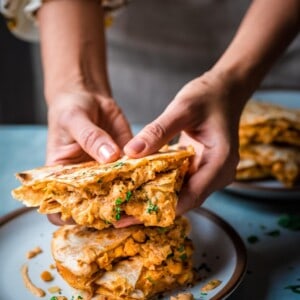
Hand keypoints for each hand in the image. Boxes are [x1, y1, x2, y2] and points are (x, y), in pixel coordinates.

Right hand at [46, 90, 132, 224]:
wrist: (89, 97)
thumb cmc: (71, 108)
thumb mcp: (75, 119)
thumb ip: (91, 138)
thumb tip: (110, 157)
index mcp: (63, 175)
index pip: (60, 206)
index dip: (69, 217)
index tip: (89, 218)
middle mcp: (84, 179)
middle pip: (93, 206)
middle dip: (107, 214)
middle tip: (125, 215)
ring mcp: (106, 173)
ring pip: (116, 193)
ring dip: (128, 200)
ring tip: (143, 204)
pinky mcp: (124, 163)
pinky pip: (133, 174)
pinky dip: (143, 179)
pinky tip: (154, 181)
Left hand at [123, 70, 247, 216]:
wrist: (226, 90)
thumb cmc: (209, 95)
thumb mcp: (182, 109)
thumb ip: (158, 131)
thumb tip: (130, 153)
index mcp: (220, 161)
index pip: (191, 196)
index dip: (161, 209)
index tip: (131, 216)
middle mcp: (219, 173)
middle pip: (186, 200)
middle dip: (154, 208)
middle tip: (122, 214)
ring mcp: (211, 172)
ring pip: (182, 193)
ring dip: (156, 198)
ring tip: (126, 203)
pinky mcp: (202, 167)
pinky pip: (182, 182)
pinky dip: (163, 184)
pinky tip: (142, 184)